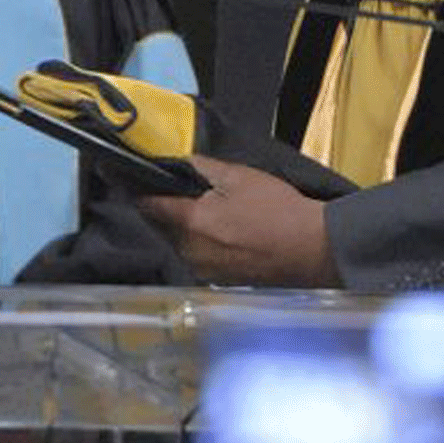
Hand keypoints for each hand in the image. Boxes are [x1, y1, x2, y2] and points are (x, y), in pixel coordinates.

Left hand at [137, 157, 337, 286]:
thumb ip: (205, 168)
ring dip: (183, 229)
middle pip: (162, 227)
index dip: (138, 190)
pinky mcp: (219, 281)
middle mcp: (189, 251)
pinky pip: (198, 258)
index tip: (131, 179)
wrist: (311, 249)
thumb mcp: (241, 177)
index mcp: (190, 222)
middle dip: (164, 210)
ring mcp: (204, 270)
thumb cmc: (277, 209)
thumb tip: (181, 161)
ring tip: (204, 214)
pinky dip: (201, 245)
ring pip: (180, 244)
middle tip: (176, 192)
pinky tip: (221, 236)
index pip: (148, 206)